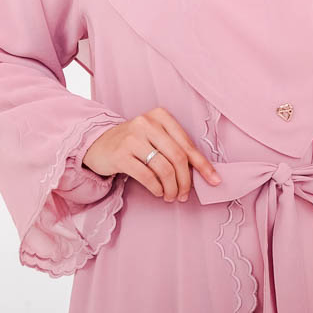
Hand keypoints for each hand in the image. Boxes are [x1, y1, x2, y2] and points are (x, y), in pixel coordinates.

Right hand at [81, 107, 221, 202]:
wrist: (98, 144)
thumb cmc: (134, 143)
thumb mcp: (155, 137)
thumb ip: (175, 148)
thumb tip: (202, 173)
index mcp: (160, 116)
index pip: (187, 144)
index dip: (202, 165)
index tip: (214, 181)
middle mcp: (147, 123)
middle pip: (178, 158)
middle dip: (185, 181)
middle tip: (185, 195)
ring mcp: (133, 138)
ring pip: (164, 169)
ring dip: (171, 188)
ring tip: (171, 196)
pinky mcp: (121, 155)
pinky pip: (147, 177)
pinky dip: (156, 189)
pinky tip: (157, 192)